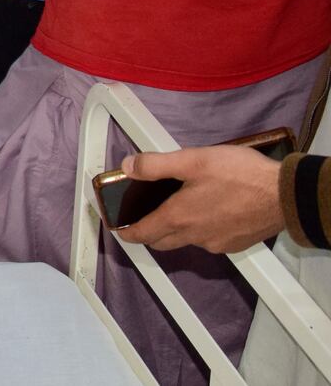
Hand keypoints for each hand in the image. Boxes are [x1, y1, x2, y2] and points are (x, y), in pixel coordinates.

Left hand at [116, 145, 285, 253]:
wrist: (285, 195)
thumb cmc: (240, 175)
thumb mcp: (192, 160)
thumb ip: (156, 165)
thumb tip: (127, 167)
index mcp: (179, 217)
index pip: (142, 234)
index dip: (126, 233)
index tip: (118, 229)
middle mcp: (195, 236)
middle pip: (162, 242)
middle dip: (148, 233)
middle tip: (142, 217)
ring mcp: (216, 244)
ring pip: (186, 241)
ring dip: (176, 230)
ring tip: (178, 206)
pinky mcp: (235, 244)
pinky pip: (209, 241)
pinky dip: (200, 230)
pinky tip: (208, 211)